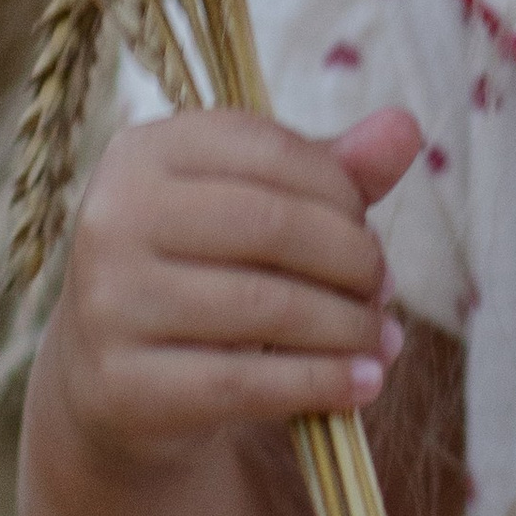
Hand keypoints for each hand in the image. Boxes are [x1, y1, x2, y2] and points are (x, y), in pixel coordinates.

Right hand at [49, 100, 424, 472]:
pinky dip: (321, 382)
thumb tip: (405, 128)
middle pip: (272, 224)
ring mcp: (110, 304)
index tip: (370, 233)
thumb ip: (329, 171)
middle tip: (382, 289)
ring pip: (266, 306)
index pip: (268, 148)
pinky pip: (246, 382)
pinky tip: (362, 384)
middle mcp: (114, 217)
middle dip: (352, 259)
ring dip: (348, 326)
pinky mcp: (123, 386)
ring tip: (380, 339)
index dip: (342, 191)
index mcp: (144, 152)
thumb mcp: (256, 212)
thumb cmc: (202, 277)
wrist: (116, 387)